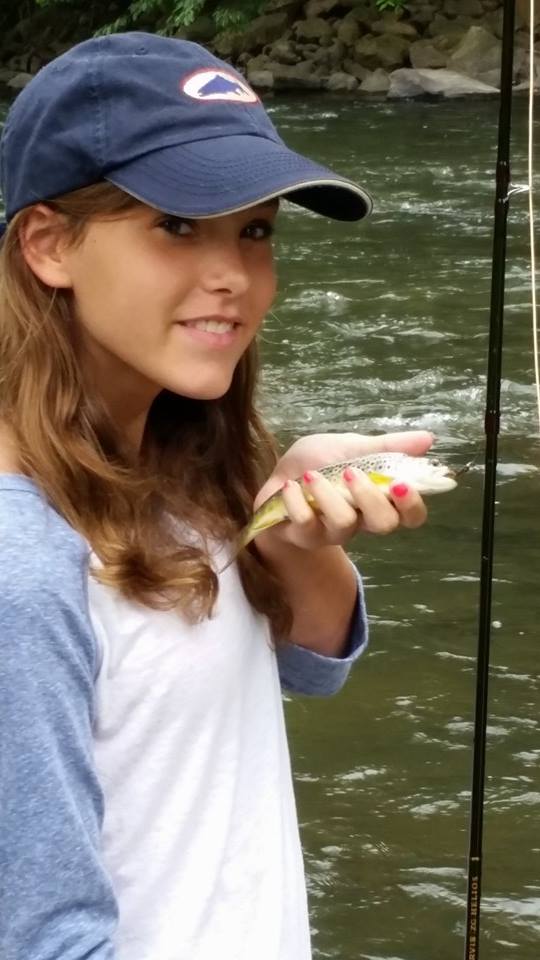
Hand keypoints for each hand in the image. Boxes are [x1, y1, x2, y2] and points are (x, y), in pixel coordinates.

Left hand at [253, 431, 431, 552]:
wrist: (277, 478)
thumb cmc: (319, 463)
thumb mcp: (353, 447)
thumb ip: (388, 447)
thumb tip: (429, 439)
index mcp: (379, 499)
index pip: (411, 516)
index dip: (412, 505)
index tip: (402, 484)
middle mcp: (362, 521)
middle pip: (384, 525)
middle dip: (371, 498)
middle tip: (350, 472)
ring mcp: (333, 532)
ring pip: (344, 524)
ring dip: (327, 495)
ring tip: (310, 475)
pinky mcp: (304, 536)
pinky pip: (306, 525)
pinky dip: (297, 502)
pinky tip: (290, 486)